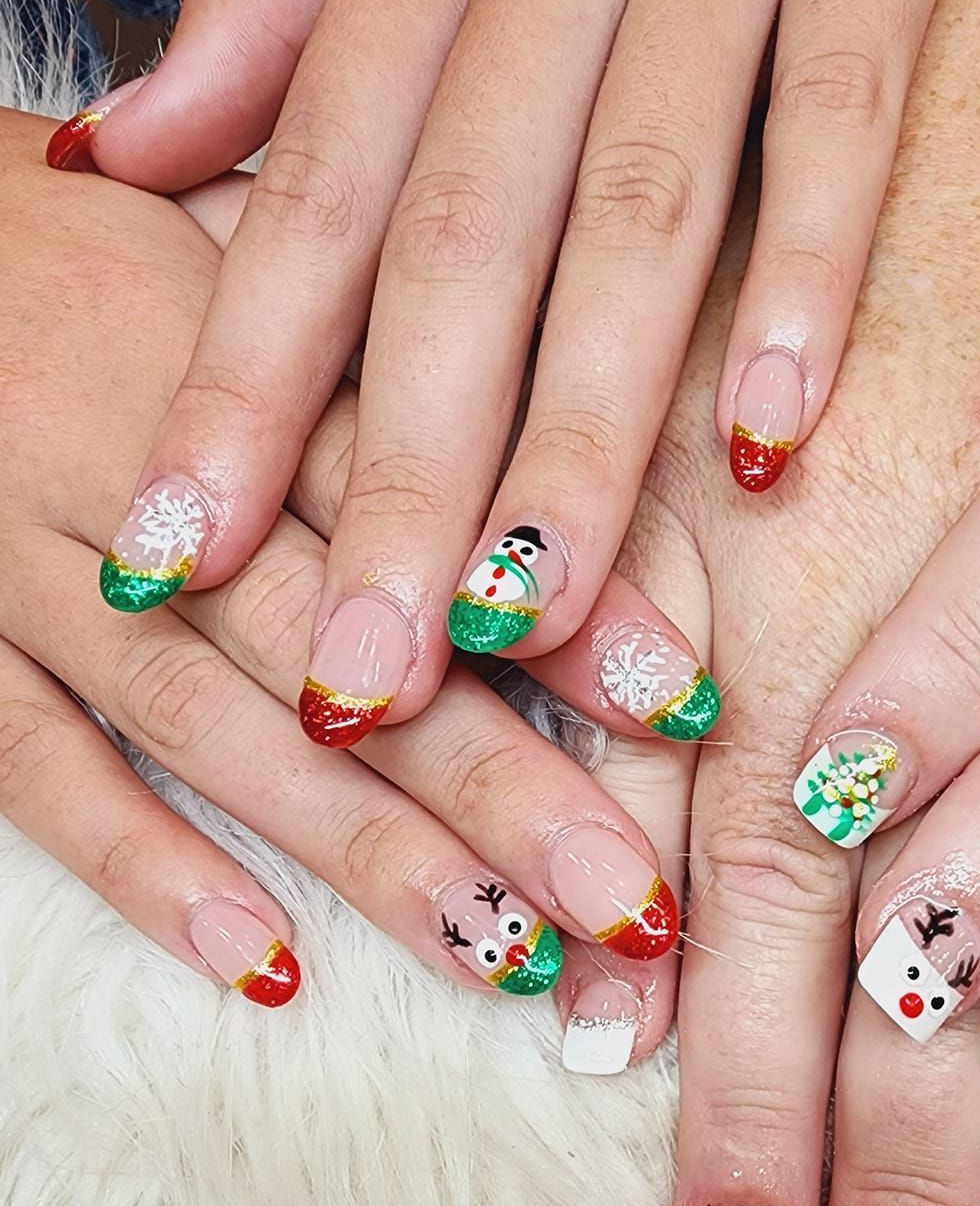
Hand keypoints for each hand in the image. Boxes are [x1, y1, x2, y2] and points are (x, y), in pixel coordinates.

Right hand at [0, 112, 695, 1003]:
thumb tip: (597, 433)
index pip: (416, 487)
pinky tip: (265, 964)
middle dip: (490, 778)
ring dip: (358, 848)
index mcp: (233, 345)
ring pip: (204, 719)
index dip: (549, 598)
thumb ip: (399, 325)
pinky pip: (29, 765)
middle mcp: (131, 461)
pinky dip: (144, 865)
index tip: (686, 709)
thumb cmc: (96, 249)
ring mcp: (16, 557)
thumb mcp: (251, 241)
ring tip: (500, 954)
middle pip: (332, 635)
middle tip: (626, 900)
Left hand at [57, 0, 970, 747]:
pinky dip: (808, 271)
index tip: (168, 564)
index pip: (308, 206)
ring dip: (576, 427)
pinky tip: (770, 439)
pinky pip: (834, 111)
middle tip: (359, 675)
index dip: (236, 395)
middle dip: (398, 480)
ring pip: (629, 213)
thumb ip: (273, 6)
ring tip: (527, 613)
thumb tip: (121, 166)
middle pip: (454, 252)